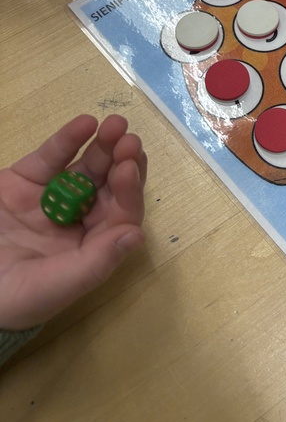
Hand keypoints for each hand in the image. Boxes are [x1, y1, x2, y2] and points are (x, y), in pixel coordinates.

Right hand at [0, 115, 146, 330]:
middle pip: (111, 186)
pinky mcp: (26, 180)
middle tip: (130, 141)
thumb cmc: (11, 297)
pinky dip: (69, 139)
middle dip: (124, 162)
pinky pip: (53, 156)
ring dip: (104, 146)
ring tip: (116, 125)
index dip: (129, 191)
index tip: (128, 168)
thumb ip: (97, 262)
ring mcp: (54, 196)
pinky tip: (86, 123)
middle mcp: (79, 219)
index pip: (121, 215)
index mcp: (93, 246)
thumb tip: (137, 234)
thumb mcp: (54, 286)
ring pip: (87, 167)